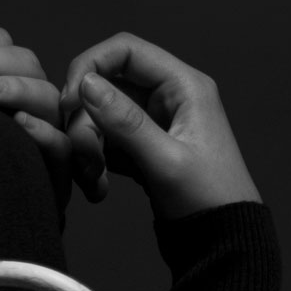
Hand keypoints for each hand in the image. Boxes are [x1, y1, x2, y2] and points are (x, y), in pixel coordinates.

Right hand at [59, 34, 261, 219]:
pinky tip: (99, 185)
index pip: (125, 50)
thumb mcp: (165, 161)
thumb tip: (85, 83)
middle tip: (84, 158)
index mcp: (184, 86)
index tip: (68, 101)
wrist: (222, 241)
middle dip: (86, 120)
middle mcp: (169, 96)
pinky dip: (96, 159)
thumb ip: (124, 121)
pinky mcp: (143, 145)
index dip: (89, 67)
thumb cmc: (207, 199)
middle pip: (106, 85)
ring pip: (100, 115)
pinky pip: (105, 139)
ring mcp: (154, 121)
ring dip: (87, 145)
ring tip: (93, 180)